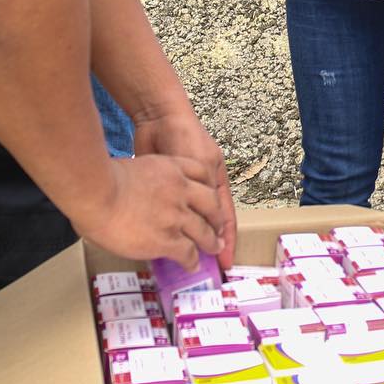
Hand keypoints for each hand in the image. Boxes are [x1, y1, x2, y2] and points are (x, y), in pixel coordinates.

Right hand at [71, 154, 225, 265]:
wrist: (97, 193)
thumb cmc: (101, 179)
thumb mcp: (130, 167)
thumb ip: (140, 178)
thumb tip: (128, 191)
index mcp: (170, 168)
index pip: (201, 172)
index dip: (207, 186)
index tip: (207, 195)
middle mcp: (180, 189)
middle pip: (210, 202)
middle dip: (216, 216)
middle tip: (218, 225)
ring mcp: (177, 215)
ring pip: (204, 230)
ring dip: (211, 242)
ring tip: (213, 248)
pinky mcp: (168, 239)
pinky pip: (188, 252)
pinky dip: (193, 260)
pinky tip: (192, 266)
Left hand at [134, 111, 236, 268]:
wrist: (157, 116)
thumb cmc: (185, 136)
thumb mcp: (201, 165)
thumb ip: (205, 192)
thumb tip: (208, 223)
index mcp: (216, 180)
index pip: (225, 218)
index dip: (226, 241)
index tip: (226, 264)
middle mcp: (201, 187)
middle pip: (208, 221)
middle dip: (208, 243)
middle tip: (205, 266)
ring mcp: (181, 187)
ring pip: (187, 220)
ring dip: (186, 237)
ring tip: (183, 259)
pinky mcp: (162, 187)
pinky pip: (168, 213)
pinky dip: (167, 225)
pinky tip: (162, 239)